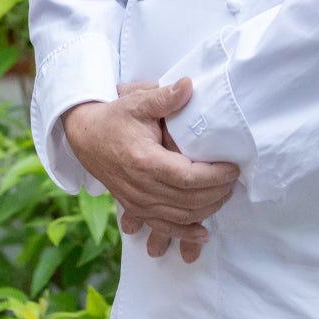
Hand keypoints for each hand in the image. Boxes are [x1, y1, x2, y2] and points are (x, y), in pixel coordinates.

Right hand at [61, 78, 238, 263]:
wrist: (85, 137)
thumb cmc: (115, 118)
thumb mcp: (138, 102)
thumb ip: (165, 97)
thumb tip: (188, 85)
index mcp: (144, 161)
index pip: (188, 178)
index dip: (215, 177)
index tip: (233, 168)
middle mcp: (141, 187)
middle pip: (189, 200)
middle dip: (217, 192)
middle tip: (233, 180)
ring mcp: (137, 202)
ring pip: (181, 216)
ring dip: (208, 209)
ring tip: (224, 194)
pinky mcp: (136, 209)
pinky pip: (164, 228)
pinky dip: (185, 233)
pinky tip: (203, 232)